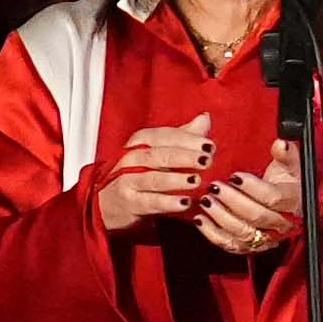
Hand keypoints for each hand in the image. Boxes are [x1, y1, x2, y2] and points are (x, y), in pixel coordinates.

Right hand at [89, 117, 218, 239]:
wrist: (113, 202)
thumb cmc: (140, 174)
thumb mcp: (160, 153)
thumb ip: (183, 137)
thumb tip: (204, 119)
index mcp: (140, 143)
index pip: (162, 136)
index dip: (186, 139)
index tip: (209, 145)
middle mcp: (131, 159)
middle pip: (158, 154)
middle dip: (184, 156)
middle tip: (207, 160)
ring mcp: (127, 181)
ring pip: (152, 178)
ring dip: (176, 179)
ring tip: (197, 180)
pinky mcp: (129, 203)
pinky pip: (149, 201)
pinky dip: (167, 202)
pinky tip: (185, 203)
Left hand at [189, 153, 309, 259]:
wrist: (282, 206)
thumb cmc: (284, 184)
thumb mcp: (288, 165)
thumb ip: (286, 154)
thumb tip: (281, 143)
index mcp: (293, 202)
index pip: (274, 198)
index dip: (253, 187)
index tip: (236, 176)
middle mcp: (281, 223)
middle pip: (257, 216)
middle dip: (233, 200)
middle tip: (215, 186)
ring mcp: (264, 237)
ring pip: (242, 231)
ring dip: (221, 216)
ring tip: (206, 200)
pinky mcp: (247, 245)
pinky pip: (229, 244)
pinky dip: (212, 233)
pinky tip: (200, 219)